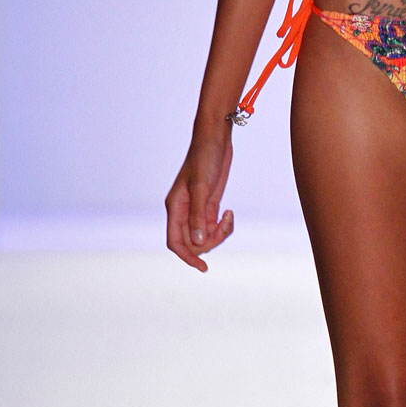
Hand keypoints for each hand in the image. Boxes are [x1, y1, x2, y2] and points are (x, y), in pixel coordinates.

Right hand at [165, 127, 234, 270]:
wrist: (215, 139)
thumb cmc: (205, 157)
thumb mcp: (202, 186)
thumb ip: (199, 214)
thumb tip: (197, 241)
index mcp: (175, 207)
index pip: (175, 242)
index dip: (187, 257)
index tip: (203, 267)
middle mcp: (183, 211)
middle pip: (192, 243)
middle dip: (209, 242)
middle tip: (224, 226)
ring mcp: (196, 210)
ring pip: (204, 237)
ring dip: (218, 235)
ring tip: (229, 218)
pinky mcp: (209, 206)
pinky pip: (213, 227)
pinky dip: (223, 227)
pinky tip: (230, 213)